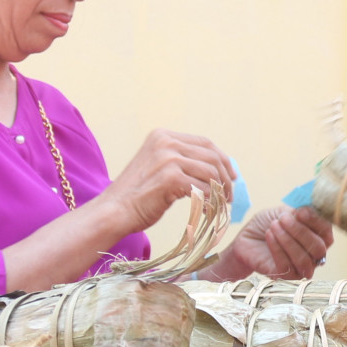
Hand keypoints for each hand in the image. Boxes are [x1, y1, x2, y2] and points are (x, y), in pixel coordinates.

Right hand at [94, 130, 236, 235]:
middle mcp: (165, 142)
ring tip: (220, 204)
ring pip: (210, 172)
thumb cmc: (137, 196)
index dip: (223, 159)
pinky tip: (208, 209)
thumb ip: (181, 162)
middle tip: (230, 194)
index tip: (232, 176)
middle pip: (211, 156)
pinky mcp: (170, 177)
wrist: (114, 211)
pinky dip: (210, 200)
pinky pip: (203, 188)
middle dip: (226, 176)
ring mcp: (168, 158)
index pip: (204, 143)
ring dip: (220, 190)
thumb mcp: (158, 167)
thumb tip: (217, 170)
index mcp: (163, 136)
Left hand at [222, 205, 333, 278]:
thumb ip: (299, 210)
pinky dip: (277, 249)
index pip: (326, 230)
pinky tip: (269, 236)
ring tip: (273, 226)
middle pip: (318, 247)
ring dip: (288, 241)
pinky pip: (287, 266)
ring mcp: (302, 267)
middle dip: (300, 231)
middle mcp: (315, 254)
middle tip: (283, 219)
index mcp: (318, 236)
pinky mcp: (287, 276)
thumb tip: (310, 207)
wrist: (247, 239)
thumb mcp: (283, 211)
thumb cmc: (268, 225)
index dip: (316, 221)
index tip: (300, 211)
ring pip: (304, 259)